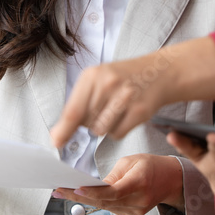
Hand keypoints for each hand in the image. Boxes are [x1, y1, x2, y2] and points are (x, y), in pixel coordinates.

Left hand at [50, 36, 214, 147]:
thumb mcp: (97, 80)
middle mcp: (108, 84)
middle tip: (104, 108)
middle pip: (87, 123)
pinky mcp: (140, 111)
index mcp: (92, 75)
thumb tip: (58, 135)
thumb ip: (77, 105)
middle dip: (90, 123)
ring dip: (105, 127)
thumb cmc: (122, 78)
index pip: (72, 110)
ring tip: (115, 110)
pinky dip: (118, 130)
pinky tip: (125, 115)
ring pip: (101, 130)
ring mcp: (126, 97)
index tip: (56, 142)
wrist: (158, 72)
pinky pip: (118, 134)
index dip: (63, 130)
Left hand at [53, 154, 183, 214]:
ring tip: (63, 191)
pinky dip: (98, 202)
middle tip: (59, 190)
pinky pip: (111, 209)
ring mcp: (136, 211)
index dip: (93, 192)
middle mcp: (139, 200)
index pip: (113, 191)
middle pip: (104, 201)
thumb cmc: (151, 165)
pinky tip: (84, 195)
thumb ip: (112, 174)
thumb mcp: (131, 161)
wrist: (170, 180)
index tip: (75, 188)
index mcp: (139, 182)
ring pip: (105, 206)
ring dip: (84, 199)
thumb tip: (93, 185)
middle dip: (79, 195)